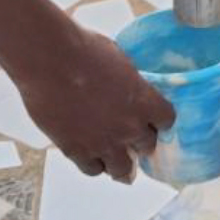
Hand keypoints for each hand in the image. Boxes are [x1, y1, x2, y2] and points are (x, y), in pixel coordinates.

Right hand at [11, 23, 175, 179]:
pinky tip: (92, 156)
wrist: (52, 60)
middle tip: (133, 136)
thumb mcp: (121, 60)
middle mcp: (128, 127)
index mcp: (143, 101)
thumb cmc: (86, 49)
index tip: (154, 117)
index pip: (167, 120)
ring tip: (116, 158)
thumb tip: (129, 87)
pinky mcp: (76, 151)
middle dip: (141, 141)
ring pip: (122, 170)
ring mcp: (102, 143)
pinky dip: (94, 164)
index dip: (160, 119)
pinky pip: (93, 170)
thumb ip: (130, 82)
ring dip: (121, 162)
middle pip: (147, 146)